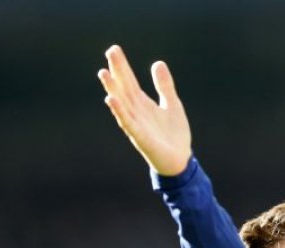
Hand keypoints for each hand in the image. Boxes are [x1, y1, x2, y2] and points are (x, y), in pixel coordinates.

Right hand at [97, 45, 191, 175]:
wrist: (180, 160)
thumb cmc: (174, 134)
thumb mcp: (172, 105)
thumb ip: (164, 86)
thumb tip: (157, 63)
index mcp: (143, 104)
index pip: (129, 81)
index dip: (122, 66)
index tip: (114, 49)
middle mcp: (136, 112)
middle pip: (124, 88)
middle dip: (117, 71)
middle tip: (110, 51)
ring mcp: (136, 124)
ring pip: (121, 104)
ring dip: (112, 89)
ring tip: (104, 72)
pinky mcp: (140, 137)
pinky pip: (127, 122)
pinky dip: (119, 111)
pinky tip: (111, 99)